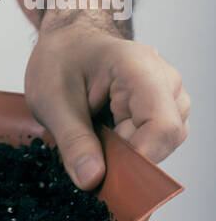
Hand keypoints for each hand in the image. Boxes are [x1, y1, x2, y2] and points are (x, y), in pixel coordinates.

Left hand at [24, 22, 190, 189]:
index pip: (162, 124)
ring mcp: (168, 90)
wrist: (67, 41)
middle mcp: (162, 76)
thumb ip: (73, 141)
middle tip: (91, 145)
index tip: (108, 171)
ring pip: (165, 140)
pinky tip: (109, 129)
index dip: (140, 157)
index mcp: (136, 65)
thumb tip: (92, 179)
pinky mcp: (165, 103)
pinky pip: (160, 137)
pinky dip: (134, 143)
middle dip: (129, 153)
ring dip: (131, 147)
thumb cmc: (59, 60)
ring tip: (98, 129)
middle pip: (166, 137)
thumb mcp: (51, 100)